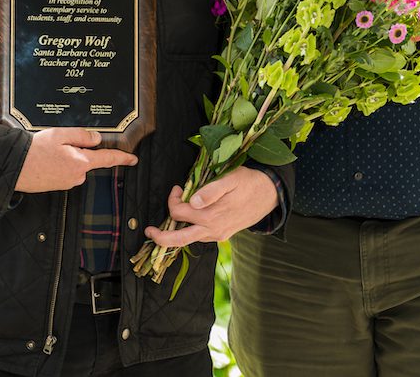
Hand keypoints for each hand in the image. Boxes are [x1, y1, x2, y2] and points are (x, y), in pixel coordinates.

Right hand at [15, 128, 136, 192]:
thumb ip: (82, 135)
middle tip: (58, 143)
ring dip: (65, 157)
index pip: (108, 159)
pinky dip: (57, 164)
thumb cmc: (35, 151)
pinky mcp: (57, 185)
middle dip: (76, 150)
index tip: (133, 159)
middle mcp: (77, 176)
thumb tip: (96, 139)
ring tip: (48, 152)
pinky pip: (63, 172)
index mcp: (81, 162)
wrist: (15, 168)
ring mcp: (67, 182)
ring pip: (73, 165)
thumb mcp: (60, 134)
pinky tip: (45, 160)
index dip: (122, 158)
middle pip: (86, 160)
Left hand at [145, 167, 277, 246]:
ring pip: (189, 239)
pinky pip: (200, 237)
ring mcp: (218, 235)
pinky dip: (189, 231)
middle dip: (161, 238)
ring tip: (167, 222)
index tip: (178, 188)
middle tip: (148, 231)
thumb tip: (193, 201)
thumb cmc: (249, 182)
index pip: (179, 212)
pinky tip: (186, 223)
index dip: (173, 199)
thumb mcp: (231, 179)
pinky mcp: (222, 235)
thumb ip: (211, 190)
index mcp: (212, 216)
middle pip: (179, 239)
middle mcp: (213, 230)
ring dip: (175, 232)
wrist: (271, 194)